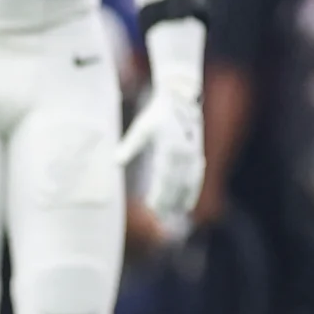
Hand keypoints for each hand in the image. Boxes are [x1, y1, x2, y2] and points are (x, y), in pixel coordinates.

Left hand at [120, 91, 204, 219]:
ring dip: (183, 199)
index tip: (151, 207)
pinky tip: (189, 201)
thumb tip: (114, 162)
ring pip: (189, 182)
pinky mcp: (198, 152)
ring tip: (176, 213)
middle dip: (169, 200)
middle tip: (160, 215)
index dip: (159, 194)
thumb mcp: (142, 128)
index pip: (163, 178)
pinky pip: (197, 176)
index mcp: (169, 149)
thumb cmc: (158, 113)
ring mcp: (193, 154)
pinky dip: (193, 190)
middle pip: (176, 183)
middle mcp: (183, 154)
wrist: (180, 97)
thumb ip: (129, 146)